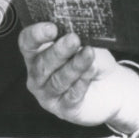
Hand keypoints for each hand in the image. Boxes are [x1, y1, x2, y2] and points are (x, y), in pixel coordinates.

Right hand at [19, 22, 138, 131]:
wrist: (111, 85)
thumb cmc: (94, 61)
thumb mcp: (89, 44)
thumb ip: (81, 39)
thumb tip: (81, 33)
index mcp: (39, 54)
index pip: (27, 43)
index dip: (35, 35)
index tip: (51, 28)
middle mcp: (38, 75)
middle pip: (42, 63)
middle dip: (58, 51)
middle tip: (73, 39)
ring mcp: (48, 94)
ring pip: (57, 80)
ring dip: (74, 66)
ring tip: (88, 54)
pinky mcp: (64, 109)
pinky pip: (70, 96)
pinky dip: (82, 83)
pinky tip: (91, 72)